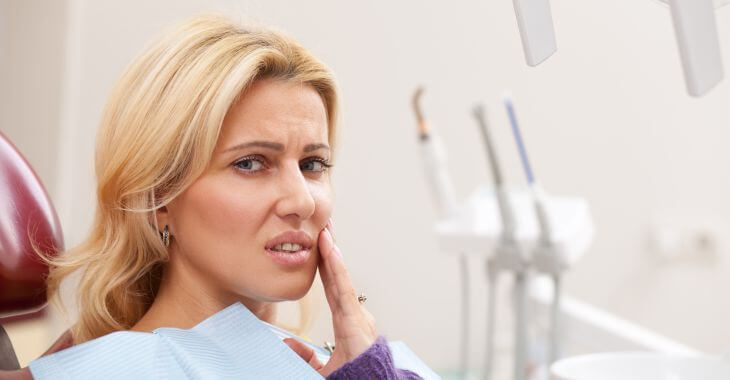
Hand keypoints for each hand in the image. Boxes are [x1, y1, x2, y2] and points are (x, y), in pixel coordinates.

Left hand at [284, 221, 376, 375]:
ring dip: (332, 254)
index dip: (326, 265)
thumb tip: (288, 345)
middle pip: (338, 277)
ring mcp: (357, 316)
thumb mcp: (323, 366)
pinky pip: (344, 289)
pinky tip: (331, 251)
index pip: (333, 286)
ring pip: (341, 279)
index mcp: (347, 322)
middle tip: (323, 226)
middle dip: (330, 251)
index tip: (320, 244)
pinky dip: (337, 269)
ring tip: (325, 231)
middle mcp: (355, 314)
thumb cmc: (353, 377)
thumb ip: (306, 354)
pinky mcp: (355, 320)